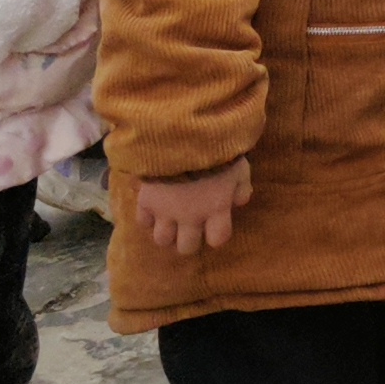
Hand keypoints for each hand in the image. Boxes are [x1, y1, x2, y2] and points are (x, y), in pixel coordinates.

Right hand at [136, 157, 253, 254]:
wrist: (183, 136)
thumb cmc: (218, 150)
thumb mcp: (240, 167)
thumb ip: (241, 188)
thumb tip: (238, 202)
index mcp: (216, 209)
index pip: (217, 239)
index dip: (217, 235)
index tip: (215, 227)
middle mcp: (190, 217)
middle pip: (186, 247)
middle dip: (189, 240)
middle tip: (190, 228)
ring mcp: (165, 211)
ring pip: (162, 240)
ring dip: (167, 233)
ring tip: (170, 222)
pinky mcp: (146, 201)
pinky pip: (143, 222)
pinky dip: (148, 218)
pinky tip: (154, 208)